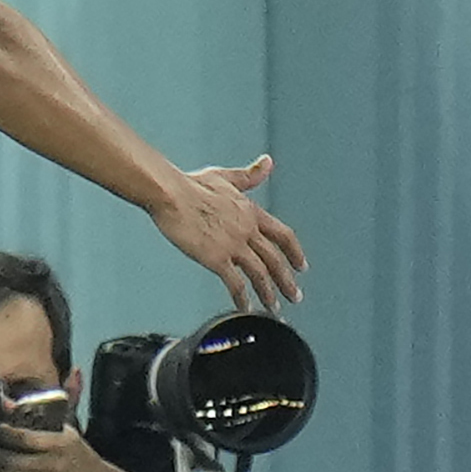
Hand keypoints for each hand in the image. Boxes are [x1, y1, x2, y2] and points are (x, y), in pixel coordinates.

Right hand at [151, 156, 304, 309]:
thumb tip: (267, 163)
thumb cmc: (190, 185)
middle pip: (276, 260)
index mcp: (250, 212)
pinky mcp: (216, 258)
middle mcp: (247, 230)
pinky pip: (235, 283)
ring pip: (260, 274)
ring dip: (270, 293)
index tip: (301, 266)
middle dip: (287, 281)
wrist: (170, 194)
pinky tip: (245, 307)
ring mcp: (233, 245)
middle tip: (294, 296)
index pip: (283, 235)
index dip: (295, 252)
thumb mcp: (225, 177)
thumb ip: (249, 175)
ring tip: (275, 308)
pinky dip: (243, 298)